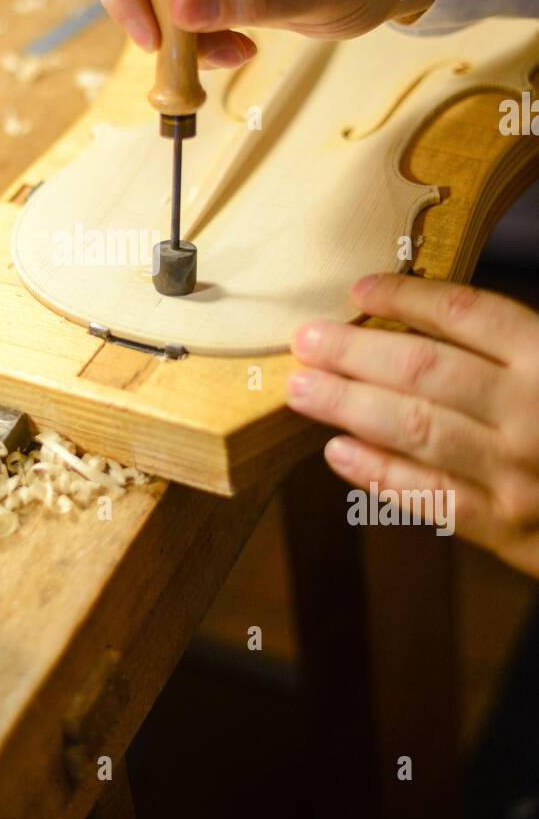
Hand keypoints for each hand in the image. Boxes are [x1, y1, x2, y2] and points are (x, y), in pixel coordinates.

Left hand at [286, 274, 538, 576]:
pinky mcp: (509, 531)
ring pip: (414, 428)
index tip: (360, 287)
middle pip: (424, 368)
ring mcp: (519, 475)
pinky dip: (377, 473)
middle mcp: (536, 413)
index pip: (470, 314)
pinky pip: (429, 496)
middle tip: (306, 338)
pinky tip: (337, 452)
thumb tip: (438, 313)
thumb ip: (521, 341)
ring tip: (304, 387)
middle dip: (355, 350)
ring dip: (348, 404)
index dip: (408, 296)